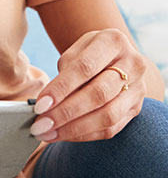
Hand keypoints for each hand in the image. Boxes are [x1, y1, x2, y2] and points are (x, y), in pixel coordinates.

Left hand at [30, 29, 145, 142]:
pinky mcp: (136, 109)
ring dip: (74, 128)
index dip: (61, 88)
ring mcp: (138, 88)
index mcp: (113, 41)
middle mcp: (132, 64)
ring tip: (48, 134)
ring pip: (107, 115)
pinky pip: (111, 128)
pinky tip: (63, 135)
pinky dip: (84, 134)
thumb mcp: (75, 52)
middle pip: (98, 94)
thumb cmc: (88, 54)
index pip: (85, 67)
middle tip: (40, 124)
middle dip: (66, 112)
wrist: (115, 57)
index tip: (40, 105)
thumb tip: (47, 105)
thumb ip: (65, 73)